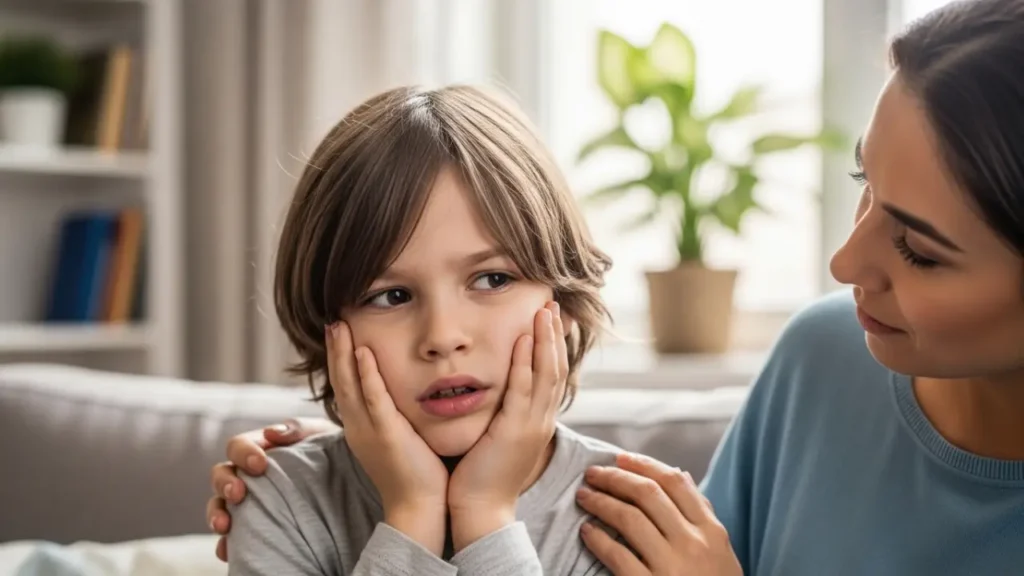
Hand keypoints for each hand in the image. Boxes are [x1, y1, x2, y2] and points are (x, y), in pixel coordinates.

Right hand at [207, 417, 337, 561]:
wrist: (347, 479)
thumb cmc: (327, 450)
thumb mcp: (318, 434)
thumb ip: (297, 428)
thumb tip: (272, 432)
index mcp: (258, 449)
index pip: (236, 446)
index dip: (242, 453)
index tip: (259, 464)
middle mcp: (246, 474)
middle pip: (221, 475)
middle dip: (224, 483)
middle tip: (238, 493)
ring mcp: (246, 502)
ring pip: (218, 506)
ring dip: (217, 514)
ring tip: (225, 525)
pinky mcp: (252, 528)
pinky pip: (232, 538)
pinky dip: (226, 544)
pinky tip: (229, 550)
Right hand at [327, 321, 449, 554]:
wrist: (420, 509)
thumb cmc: (416, 474)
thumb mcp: (399, 438)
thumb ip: (396, 415)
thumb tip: (406, 393)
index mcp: (361, 427)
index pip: (346, 385)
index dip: (340, 359)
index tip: (340, 332)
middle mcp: (358, 426)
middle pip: (340, 380)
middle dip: (336, 349)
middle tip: (333, 320)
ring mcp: (369, 430)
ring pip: (350, 384)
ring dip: (344, 353)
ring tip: (339, 325)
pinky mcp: (386, 435)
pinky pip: (374, 399)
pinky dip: (367, 374)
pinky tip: (364, 352)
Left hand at [447, 301, 566, 550]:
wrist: (480, 510)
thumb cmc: (481, 476)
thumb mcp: (498, 438)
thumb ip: (502, 413)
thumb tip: (497, 391)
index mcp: (537, 422)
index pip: (552, 376)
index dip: (554, 346)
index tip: (551, 319)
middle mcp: (541, 421)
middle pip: (556, 368)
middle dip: (555, 334)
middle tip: (553, 304)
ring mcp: (531, 425)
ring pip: (546, 374)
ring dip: (546, 339)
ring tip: (544, 310)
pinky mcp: (515, 430)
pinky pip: (524, 389)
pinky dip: (527, 361)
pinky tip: (525, 338)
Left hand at [575, 452, 741, 575]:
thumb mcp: (720, 550)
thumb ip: (700, 513)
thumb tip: (680, 474)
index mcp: (711, 531)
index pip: (674, 482)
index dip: (643, 465)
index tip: (620, 458)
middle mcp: (694, 544)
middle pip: (648, 495)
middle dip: (615, 478)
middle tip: (592, 473)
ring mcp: (673, 567)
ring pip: (629, 519)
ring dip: (601, 502)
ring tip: (583, 497)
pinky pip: (618, 556)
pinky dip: (599, 540)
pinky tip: (586, 532)